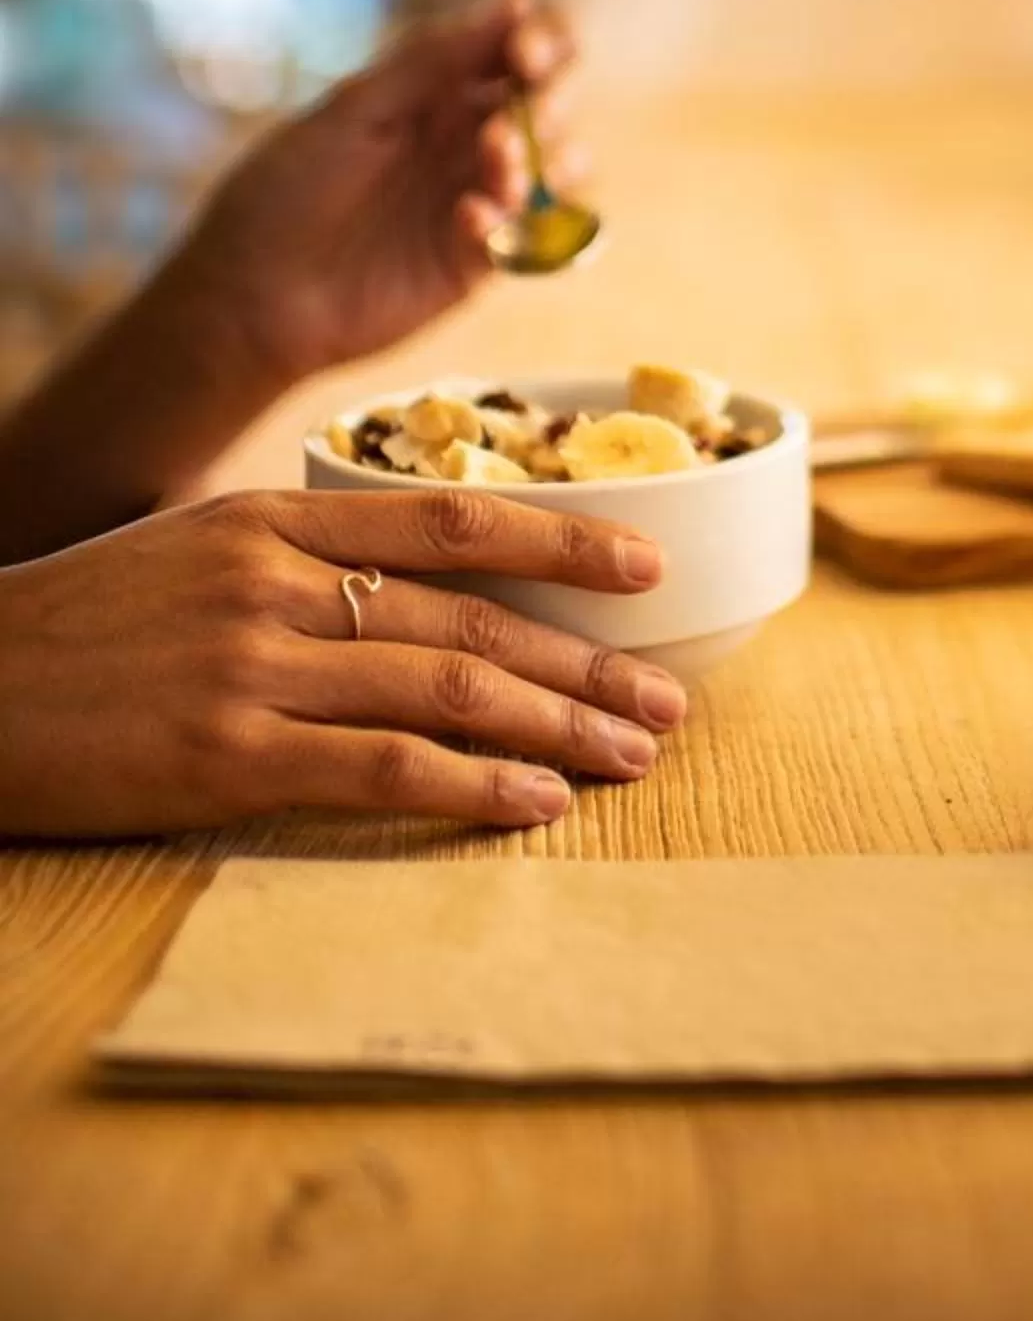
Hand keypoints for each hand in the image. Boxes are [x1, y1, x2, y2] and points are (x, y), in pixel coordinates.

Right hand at [0, 490, 683, 841]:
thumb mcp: (190, 552)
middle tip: (667, 702)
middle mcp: (276, 580)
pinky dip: (473, 786)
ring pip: (448, 690)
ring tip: (631, 758)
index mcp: (272, 516)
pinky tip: (535, 804)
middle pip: (472, 618)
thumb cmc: (77, 630)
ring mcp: (253, 666)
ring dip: (558, 728)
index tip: (647, 570)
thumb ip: (298, 560)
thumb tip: (411, 591)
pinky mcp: (226, 756)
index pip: (452, 518)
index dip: (564, 545)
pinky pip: (381, 769)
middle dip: (587, 664)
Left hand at [182, 0, 584, 389]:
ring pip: (565, 169)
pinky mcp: (479, 263)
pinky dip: (510, 220)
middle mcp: (471, 140)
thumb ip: (432, 58)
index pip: (525, 47)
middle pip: (556, 102)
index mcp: (441, 91)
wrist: (249, 294)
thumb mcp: (354, 109)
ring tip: (496, 163)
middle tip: (506, 120)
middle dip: (551, 101)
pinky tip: (466, 219)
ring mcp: (480, 200)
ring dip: (547, 159)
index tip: (524, 55)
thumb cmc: (286, 190)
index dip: (544, 40)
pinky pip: (531, 237)